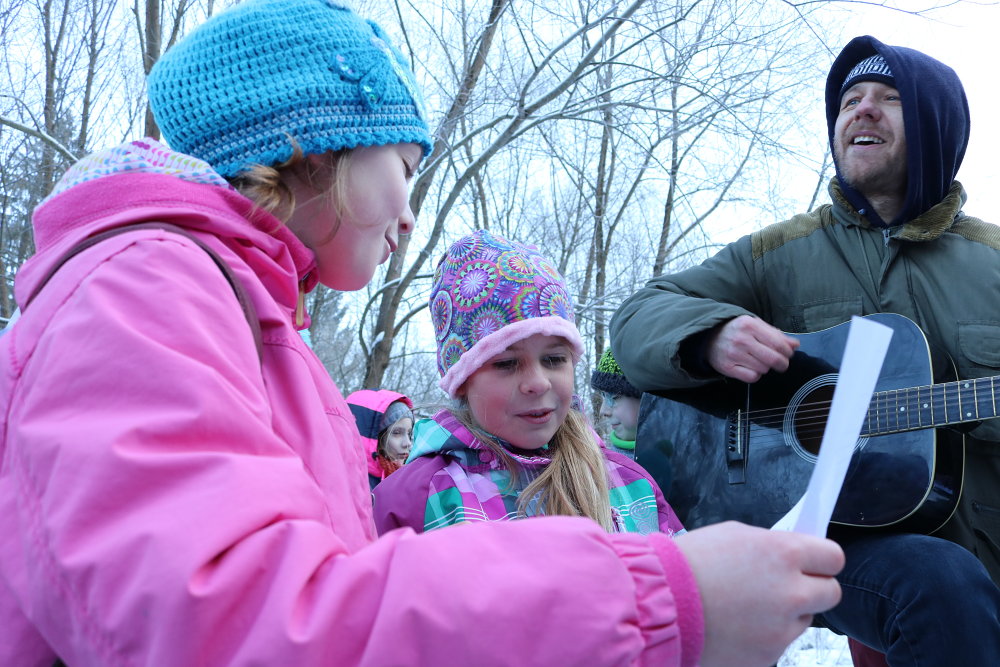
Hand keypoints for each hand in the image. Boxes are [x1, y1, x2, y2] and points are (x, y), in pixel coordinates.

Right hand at [674, 522, 843, 666]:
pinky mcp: (768, 656)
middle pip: (831, 593)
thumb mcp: (736, 536)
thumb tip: (793, 558)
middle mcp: (792, 592)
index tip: (811, 562)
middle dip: (812, 587)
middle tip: (784, 584)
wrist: (658, 603)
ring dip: (786, 613)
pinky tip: (736, 624)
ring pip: (804, 620)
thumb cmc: (690, 563)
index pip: (834, 557)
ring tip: (747, 605)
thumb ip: (773, 547)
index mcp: (785, 554)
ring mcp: (782, 629)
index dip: (821, 559)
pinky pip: (779, 641)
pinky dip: (764, 634)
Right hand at [706, 315, 799, 381]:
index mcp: (750, 324)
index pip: (779, 344)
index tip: (788, 354)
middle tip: (781, 363)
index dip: (788, 352)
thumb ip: (776, 334)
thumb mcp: (756, 325)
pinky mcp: (727, 367)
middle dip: (782, 364)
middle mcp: (741, 339)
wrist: (708, 336)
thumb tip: (795, 345)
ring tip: (759, 361)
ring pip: (764, 369)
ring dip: (765, 367)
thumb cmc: (737, 330)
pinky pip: (752, 377)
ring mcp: (733, 354)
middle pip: (773, 359)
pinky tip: (751, 368)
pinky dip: (755, 375)